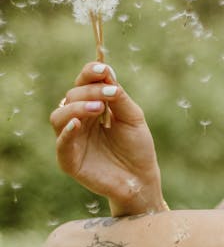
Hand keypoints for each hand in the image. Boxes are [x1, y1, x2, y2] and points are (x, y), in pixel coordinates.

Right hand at [50, 63, 165, 215]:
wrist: (141, 178)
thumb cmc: (137, 146)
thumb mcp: (133, 117)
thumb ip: (119, 97)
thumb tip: (107, 73)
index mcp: (92, 106)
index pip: (83, 83)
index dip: (89, 73)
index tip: (103, 68)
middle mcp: (78, 120)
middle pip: (71, 96)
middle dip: (90, 91)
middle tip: (110, 93)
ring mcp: (71, 140)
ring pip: (58, 116)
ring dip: (77, 107)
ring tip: (98, 107)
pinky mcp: (69, 160)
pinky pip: (61, 144)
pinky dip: (67, 132)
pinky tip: (77, 124)